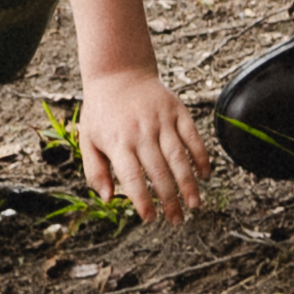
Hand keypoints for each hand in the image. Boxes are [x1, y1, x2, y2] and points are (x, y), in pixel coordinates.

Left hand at [73, 59, 211, 220]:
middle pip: (159, 172)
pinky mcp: (177, 111)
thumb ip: (95, 170)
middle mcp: (141, 132)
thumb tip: (108, 198)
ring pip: (179, 158)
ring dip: (189, 183)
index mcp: (118, 142)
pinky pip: (193, 137)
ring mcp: (161, 121)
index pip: (132, 178)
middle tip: (177, 220)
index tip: (151, 219)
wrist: (118, 72)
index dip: (142, 201)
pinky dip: (201, 157)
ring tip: (195, 204)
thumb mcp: (87, 139)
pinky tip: (205, 175)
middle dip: (170, 200)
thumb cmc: (102, 111)